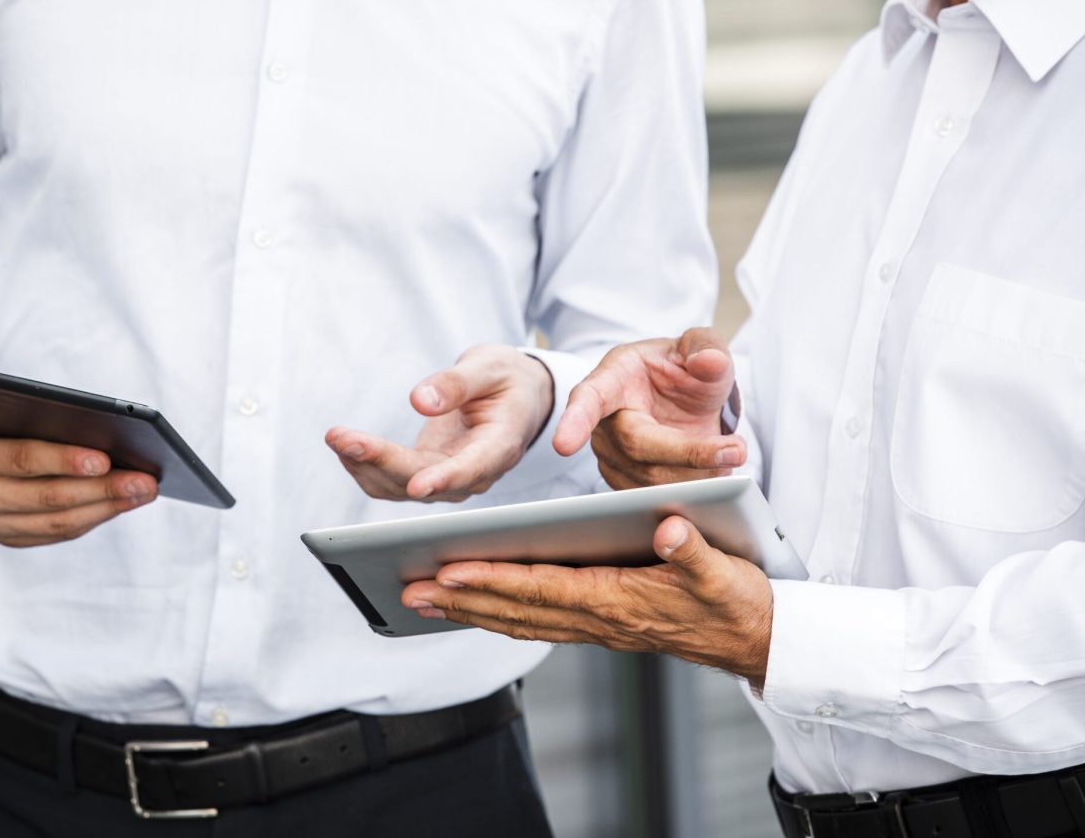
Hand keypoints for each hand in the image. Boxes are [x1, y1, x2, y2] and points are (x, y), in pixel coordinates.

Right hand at [0, 392, 157, 546]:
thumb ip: (38, 417)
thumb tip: (106, 438)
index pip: (23, 460)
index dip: (66, 461)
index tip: (107, 458)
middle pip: (48, 497)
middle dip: (103, 490)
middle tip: (145, 480)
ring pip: (56, 522)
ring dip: (107, 508)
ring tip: (143, 492)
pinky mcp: (2, 537)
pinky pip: (55, 532)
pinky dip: (91, 518)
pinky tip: (120, 504)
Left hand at [325, 344, 554, 502]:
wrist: (515, 395)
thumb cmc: (506, 379)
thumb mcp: (490, 367)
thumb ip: (458, 383)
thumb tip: (421, 401)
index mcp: (500, 446)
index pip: (471, 469)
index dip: (443, 480)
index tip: (417, 485)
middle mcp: (474, 472)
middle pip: (423, 480)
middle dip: (381, 461)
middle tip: (344, 439)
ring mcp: (448, 477)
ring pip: (401, 486)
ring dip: (365, 466)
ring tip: (337, 437)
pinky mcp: (427, 473)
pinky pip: (392, 481)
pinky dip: (365, 466)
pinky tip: (346, 446)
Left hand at [401, 516, 773, 685]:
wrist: (755, 640)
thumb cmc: (737, 601)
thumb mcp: (725, 572)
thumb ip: (694, 551)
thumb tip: (668, 526)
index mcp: (620, 601)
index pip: (544, 589)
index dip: (496, 580)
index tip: (453, 571)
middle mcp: (600, 619)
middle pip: (518, 609)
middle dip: (463, 599)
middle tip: (411, 588)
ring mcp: (596, 626)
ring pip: (521, 620)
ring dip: (471, 611)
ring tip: (423, 599)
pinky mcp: (599, 625)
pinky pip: (537, 624)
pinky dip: (500, 616)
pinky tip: (474, 608)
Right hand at [554, 327, 744, 488]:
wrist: (683, 400)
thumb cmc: (682, 370)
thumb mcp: (699, 347)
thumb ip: (706, 348)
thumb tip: (708, 362)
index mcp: (612, 380)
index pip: (589, 400)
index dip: (574, 421)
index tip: (563, 445)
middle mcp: (604, 423)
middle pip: (636, 447)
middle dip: (689, 452)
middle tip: (735, 449)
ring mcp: (612, 457)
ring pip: (652, 479)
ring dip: (699, 473)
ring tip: (730, 452)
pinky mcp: (627, 483)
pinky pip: (659, 498)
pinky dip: (694, 489)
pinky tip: (713, 470)